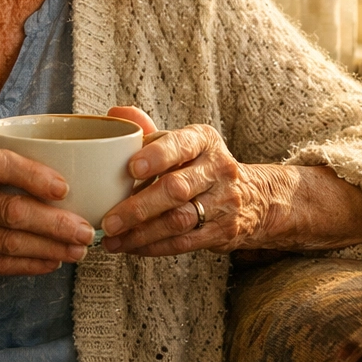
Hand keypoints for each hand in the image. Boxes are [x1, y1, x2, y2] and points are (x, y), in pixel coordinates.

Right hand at [0, 138, 95, 290]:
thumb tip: (45, 141)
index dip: (34, 175)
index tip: (64, 187)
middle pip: (10, 209)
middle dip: (55, 221)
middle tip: (86, 227)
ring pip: (8, 241)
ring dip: (50, 247)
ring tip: (78, 249)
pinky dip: (29, 265)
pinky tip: (52, 263)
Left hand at [98, 107, 279, 256]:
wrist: (253, 197)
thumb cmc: (200, 165)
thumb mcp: (182, 142)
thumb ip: (148, 130)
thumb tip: (115, 114)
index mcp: (204, 141)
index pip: (181, 145)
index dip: (156, 156)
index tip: (131, 168)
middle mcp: (218, 169)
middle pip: (176, 188)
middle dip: (138, 208)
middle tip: (109, 221)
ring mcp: (224, 202)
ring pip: (179, 220)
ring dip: (141, 233)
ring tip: (112, 239)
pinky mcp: (223, 231)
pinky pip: (184, 242)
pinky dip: (153, 247)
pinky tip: (131, 247)